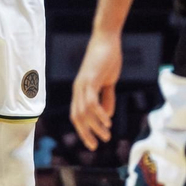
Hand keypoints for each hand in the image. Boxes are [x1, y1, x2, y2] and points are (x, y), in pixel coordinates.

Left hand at [71, 31, 120, 149]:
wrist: (106, 39)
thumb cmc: (108, 58)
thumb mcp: (108, 82)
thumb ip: (107, 98)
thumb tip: (107, 115)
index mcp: (80, 90)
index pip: (77, 115)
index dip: (83, 130)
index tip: (92, 142)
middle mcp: (78, 89)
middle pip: (77, 117)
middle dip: (85, 133)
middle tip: (95, 146)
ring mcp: (82, 85)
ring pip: (84, 112)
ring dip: (95, 126)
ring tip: (106, 135)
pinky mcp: (90, 80)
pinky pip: (92, 102)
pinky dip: (99, 114)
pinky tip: (107, 122)